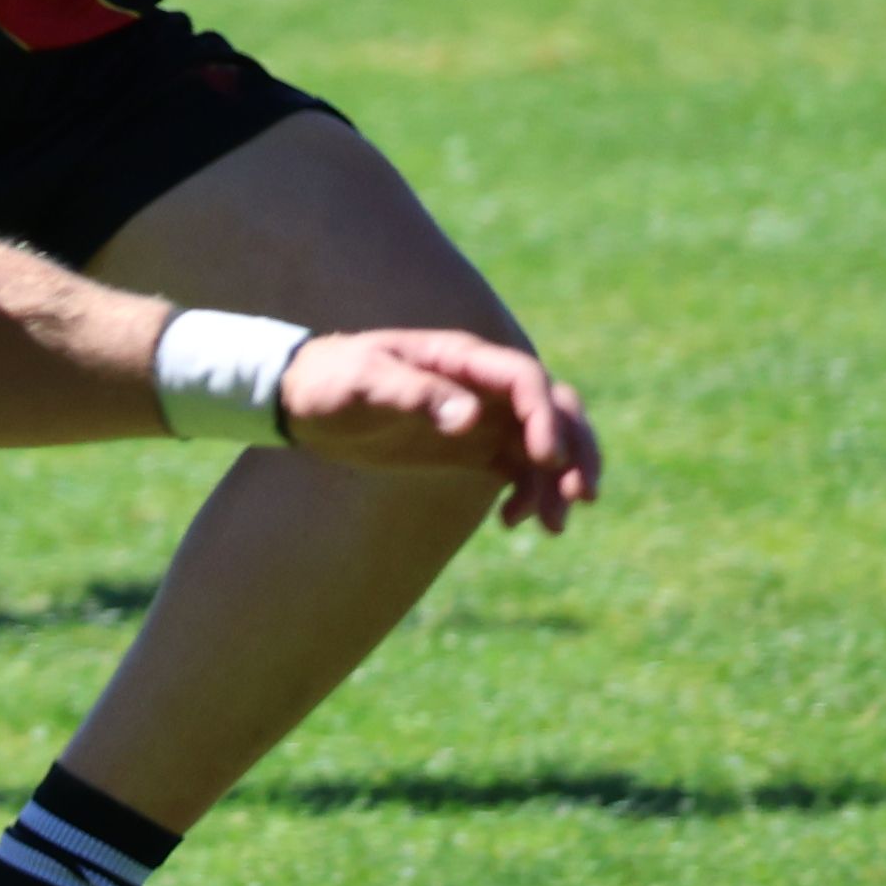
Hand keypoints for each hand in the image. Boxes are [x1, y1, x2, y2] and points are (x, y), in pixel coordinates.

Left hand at [277, 326, 601, 534]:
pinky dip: (528, 494)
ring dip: (559, 481)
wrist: (304, 399)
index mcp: (462, 359)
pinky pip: (519, 469)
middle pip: (555, 409)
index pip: (524, 380)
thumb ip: (413, 395)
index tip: (544, 459)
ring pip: (545, 444)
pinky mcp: (473, 447)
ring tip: (553, 526)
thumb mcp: (363, 383)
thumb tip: (468, 419)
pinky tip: (512, 523)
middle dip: (576, 449)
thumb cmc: (330, 380)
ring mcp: (483, 417)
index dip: (544, 417)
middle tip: (580, 495)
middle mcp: (483, 386)